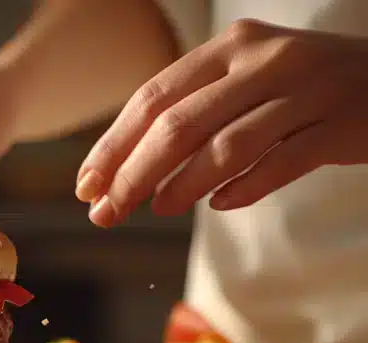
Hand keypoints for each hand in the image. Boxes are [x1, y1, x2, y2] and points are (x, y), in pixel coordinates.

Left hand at [75, 19, 367, 226]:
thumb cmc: (299, 87)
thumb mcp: (244, 79)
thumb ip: (192, 112)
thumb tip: (122, 168)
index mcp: (230, 47)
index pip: (153, 98)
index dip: (113, 146)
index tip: (85, 186)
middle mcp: (265, 60)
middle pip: (179, 124)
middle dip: (133, 174)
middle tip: (106, 213)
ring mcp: (306, 90)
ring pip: (226, 146)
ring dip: (181, 186)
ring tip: (157, 209)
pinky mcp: (340, 124)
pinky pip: (281, 163)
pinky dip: (244, 188)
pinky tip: (218, 205)